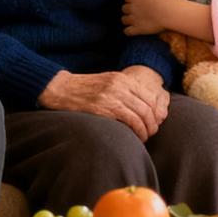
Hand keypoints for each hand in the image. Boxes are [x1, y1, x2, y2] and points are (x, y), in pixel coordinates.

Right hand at [38, 68, 167, 139]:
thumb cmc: (84, 89)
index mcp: (123, 79)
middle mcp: (121, 85)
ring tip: (144, 137)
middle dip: (153, 124)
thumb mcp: (107, 84)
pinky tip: (135, 137)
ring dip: (146, 130)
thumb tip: (144, 109)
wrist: (62, 89)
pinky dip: (137, 132)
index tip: (153, 122)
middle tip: (150, 133)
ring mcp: (113, 96)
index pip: (150, 96)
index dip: (155, 112)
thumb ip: (124, 92)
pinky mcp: (105, 107)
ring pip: (142, 115)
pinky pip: (130, 121)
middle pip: (148, 107)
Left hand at [123, 0, 212, 39]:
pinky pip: (127, 31)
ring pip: (124, 20)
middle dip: (129, 9)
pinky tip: (133, 30)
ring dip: (127, 19)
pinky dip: (128, 31)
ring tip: (134, 20)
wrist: (170, 13)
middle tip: (136, 10)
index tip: (138, 0)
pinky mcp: (138, 29)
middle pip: (124, 8)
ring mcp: (134, 19)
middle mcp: (131, 8)